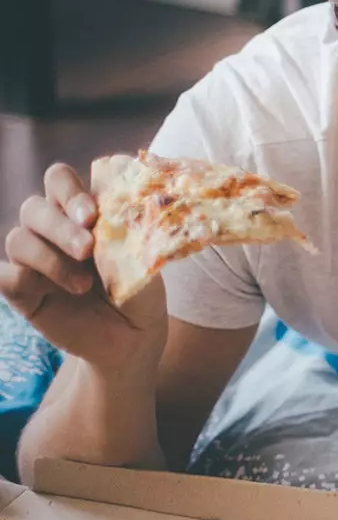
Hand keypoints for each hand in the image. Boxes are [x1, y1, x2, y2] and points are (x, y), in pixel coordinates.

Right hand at [0, 164, 166, 370]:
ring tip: (84, 285)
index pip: (59, 180)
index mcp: (81, 213)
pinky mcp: (20, 290)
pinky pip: (3, 275)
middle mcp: (52, 230)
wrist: (131, 338)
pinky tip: (48, 292)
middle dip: (61, 228)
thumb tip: (104, 220)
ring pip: (18, 240)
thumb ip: (121, 238)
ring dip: (51, 261)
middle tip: (87, 249)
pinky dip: (21, 279)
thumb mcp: (141, 263)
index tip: (91, 216)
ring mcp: (33, 259)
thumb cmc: (139, 292)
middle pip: (33, 208)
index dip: (69, 192)